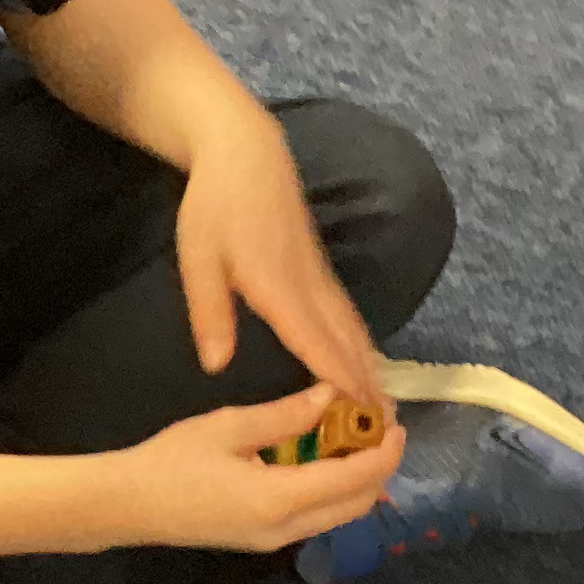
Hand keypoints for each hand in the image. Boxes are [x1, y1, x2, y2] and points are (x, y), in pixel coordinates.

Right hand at [113, 385, 404, 553]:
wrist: (126, 505)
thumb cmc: (172, 461)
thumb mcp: (230, 426)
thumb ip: (286, 414)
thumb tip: (330, 396)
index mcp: (281, 499)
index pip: (355, 479)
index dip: (384, 452)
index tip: (395, 423)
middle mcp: (286, 529)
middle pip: (356, 506)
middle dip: (378, 469)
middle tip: (379, 429)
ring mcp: (274, 540)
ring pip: (337, 515)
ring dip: (356, 481)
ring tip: (354, 439)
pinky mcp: (261, 539)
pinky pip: (314, 518)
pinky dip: (331, 490)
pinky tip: (322, 458)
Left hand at [175, 118, 386, 404]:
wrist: (247, 155)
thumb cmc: (215, 206)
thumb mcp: (197, 259)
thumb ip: (210, 312)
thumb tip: (216, 365)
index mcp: (277, 286)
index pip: (313, 340)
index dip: (337, 377)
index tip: (356, 411)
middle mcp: (309, 286)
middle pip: (345, 342)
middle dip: (366, 385)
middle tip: (384, 429)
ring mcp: (321, 278)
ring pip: (353, 330)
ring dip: (371, 369)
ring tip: (385, 407)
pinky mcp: (322, 273)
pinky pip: (349, 317)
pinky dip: (363, 346)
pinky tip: (368, 365)